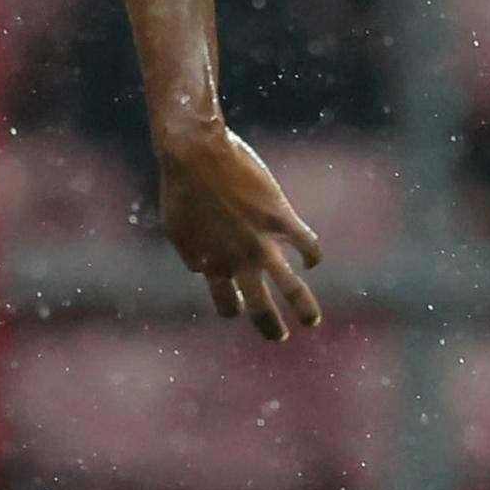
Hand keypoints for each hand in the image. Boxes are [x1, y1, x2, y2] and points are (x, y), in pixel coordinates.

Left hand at [150, 123, 323, 340]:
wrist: (195, 153)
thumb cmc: (180, 188)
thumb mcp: (177, 230)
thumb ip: (192, 254)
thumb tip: (201, 270)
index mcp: (210, 265)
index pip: (226, 303)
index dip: (233, 308)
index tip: (239, 306)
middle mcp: (237, 260)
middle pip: (259, 308)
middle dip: (271, 327)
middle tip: (279, 336)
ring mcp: (262, 242)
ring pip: (291, 287)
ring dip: (303, 308)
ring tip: (311, 320)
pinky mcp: (281, 218)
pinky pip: (308, 245)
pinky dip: (313, 255)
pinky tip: (312, 259)